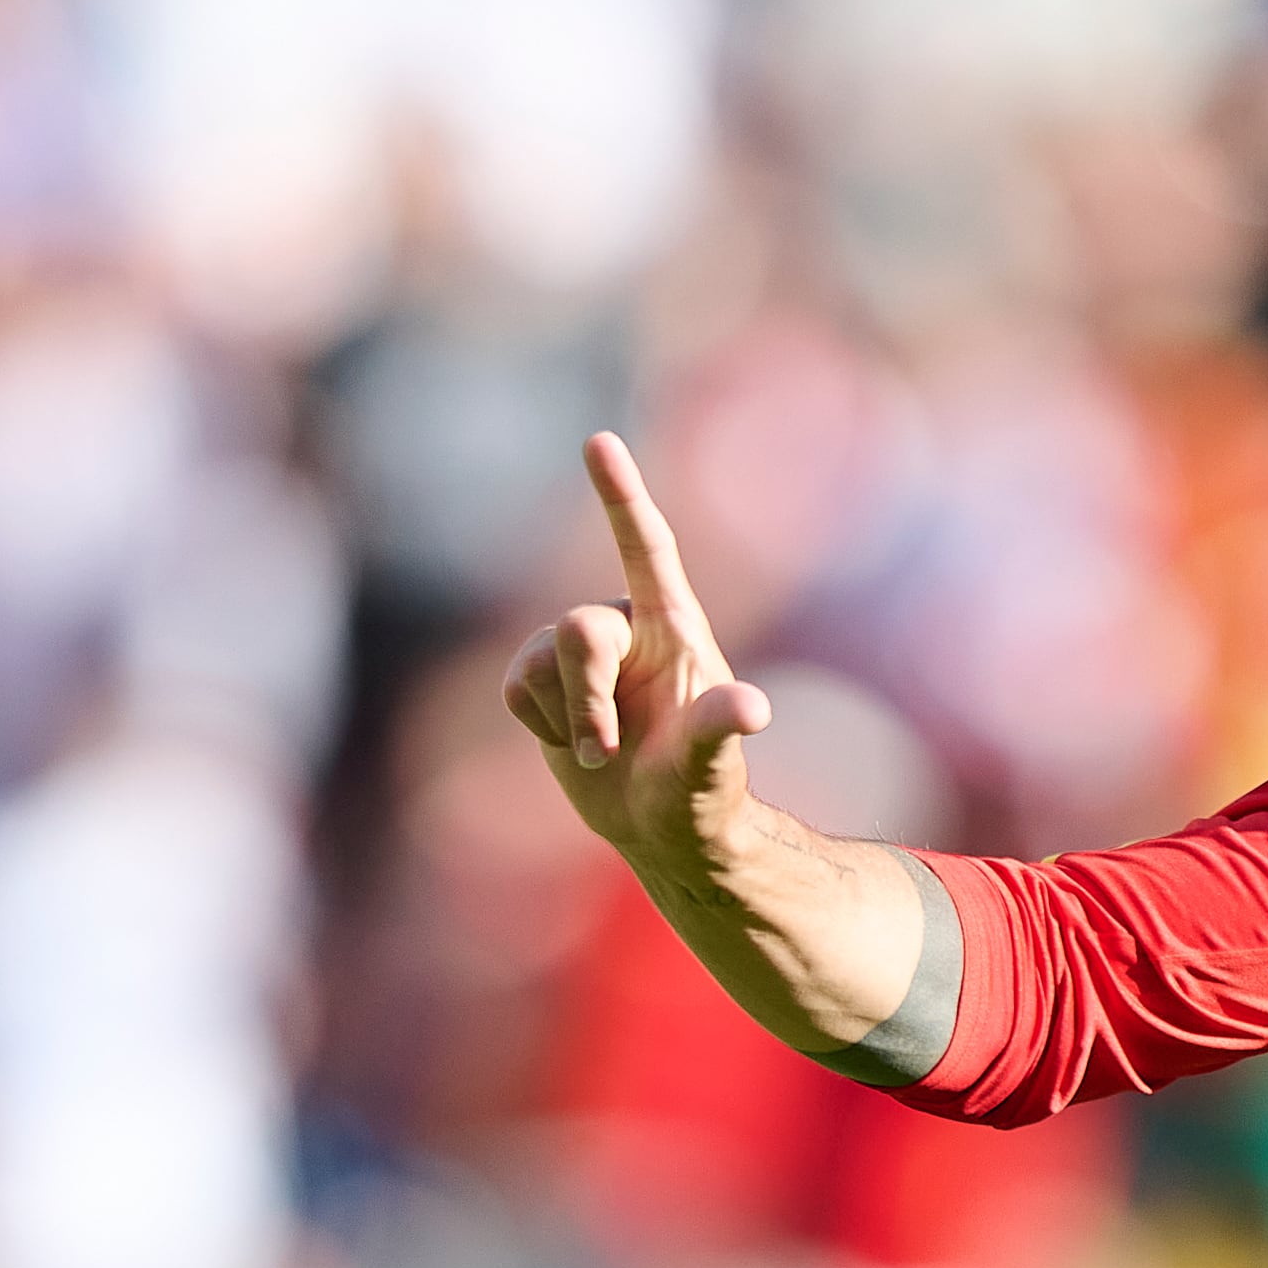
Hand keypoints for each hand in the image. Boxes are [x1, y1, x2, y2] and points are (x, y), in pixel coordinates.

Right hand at [501, 432, 771, 895]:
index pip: (645, 547)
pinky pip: (516, 687)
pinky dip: (540, 723)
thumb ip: (720, 730)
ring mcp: (582, 652)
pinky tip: (572, 742)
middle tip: (606, 750)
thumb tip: (752, 708)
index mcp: (674, 625)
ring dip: (565, 718)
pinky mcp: (544, 680)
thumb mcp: (713, 765)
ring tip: (602, 751)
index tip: (598, 442)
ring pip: (539, 660)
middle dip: (584, 694)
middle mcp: (625, 625)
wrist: (661, 825)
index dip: (621, 495)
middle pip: (577, 628)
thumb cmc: (700, 791)